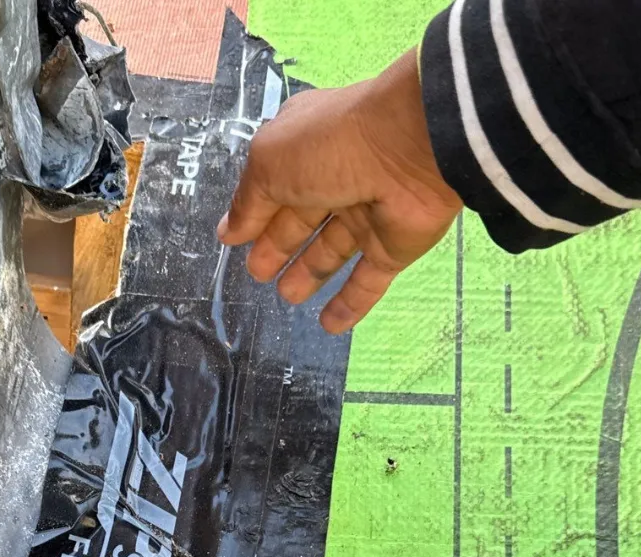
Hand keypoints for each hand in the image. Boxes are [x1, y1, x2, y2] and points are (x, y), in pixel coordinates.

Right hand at [217, 49, 461, 333]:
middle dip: (278, 246)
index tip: (234, 242)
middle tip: (258, 274)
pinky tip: (328, 326)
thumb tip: (228, 233)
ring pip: (332, 252)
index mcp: (306, 150)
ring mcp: (367, 215)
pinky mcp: (392, 248)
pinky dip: (349, 306)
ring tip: (287, 296)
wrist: (413, 150)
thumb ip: (248, 201)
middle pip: (301, 221)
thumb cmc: (331, 146)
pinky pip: (368, 283)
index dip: (254, 214)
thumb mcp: (270, 163)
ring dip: (308, 274)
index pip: (273, 186)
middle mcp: (336, 179)